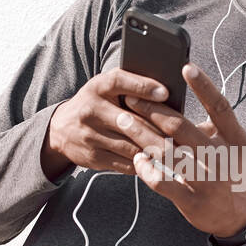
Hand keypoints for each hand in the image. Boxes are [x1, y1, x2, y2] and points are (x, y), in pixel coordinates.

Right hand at [44, 67, 173, 175]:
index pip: (120, 82)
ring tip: (177, 150)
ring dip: (155, 150)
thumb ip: (131, 85)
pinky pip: (125, 162)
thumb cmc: (96, 103)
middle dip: (159, 129)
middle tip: (184, 134)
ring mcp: (90, 136)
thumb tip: (168, 93)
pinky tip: (159, 162)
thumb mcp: (107, 88)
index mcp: (98, 87)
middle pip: (131, 122)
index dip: (143, 86)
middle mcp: (91, 110)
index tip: (165, 92)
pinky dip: (144, 163)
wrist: (60, 129)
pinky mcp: (93, 157)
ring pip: (131, 146)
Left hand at [119, 63, 245, 236]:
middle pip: (182, 127)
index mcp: (237, 141)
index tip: (185, 67)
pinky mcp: (190, 200)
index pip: (220, 108)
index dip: (204, 87)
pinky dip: (146, 168)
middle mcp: (221, 159)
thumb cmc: (240, 177)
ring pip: (167, 152)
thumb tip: (195, 108)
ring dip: (141, 134)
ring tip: (123, 120)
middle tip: (132, 96)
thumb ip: (220, 130)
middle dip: (153, 109)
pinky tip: (136, 158)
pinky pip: (161, 181)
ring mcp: (206, 181)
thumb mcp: (242, 150)